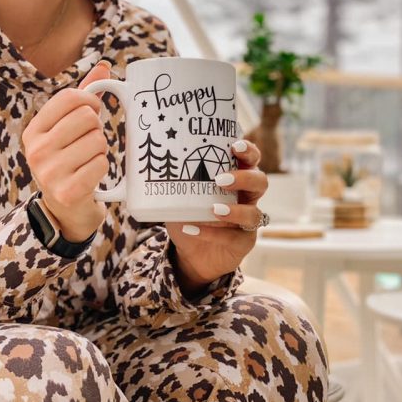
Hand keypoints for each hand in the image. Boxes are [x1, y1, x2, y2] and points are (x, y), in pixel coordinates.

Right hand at [22, 61, 110, 241]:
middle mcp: (37, 150)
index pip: (69, 97)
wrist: (67, 211)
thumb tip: (105, 65)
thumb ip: (84, 97)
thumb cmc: (71, 162)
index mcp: (34, 131)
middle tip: (90, 143)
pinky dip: (103, 169)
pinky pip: (101, 164)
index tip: (93, 112)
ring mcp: (50, 172)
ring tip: (89, 161)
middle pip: (87, 118)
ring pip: (98, 141)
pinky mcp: (68, 191)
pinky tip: (92, 176)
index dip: (90, 100)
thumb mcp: (69, 130)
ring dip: (102, 151)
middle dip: (98, 129)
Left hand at [166, 140, 267, 296]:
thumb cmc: (188, 218)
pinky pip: (235, 238)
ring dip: (235, 210)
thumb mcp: (178, 197)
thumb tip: (141, 159)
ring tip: (213, 209)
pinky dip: (213, 234)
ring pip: (255, 213)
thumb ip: (170, 181)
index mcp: (236, 180)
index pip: (251, 160)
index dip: (248, 151)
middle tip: (221, 179)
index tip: (235, 146)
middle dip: (245, 178)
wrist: (191, 255)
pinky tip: (193, 229)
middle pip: (261, 182)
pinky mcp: (243, 243)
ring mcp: (248, 222)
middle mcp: (246, 198)